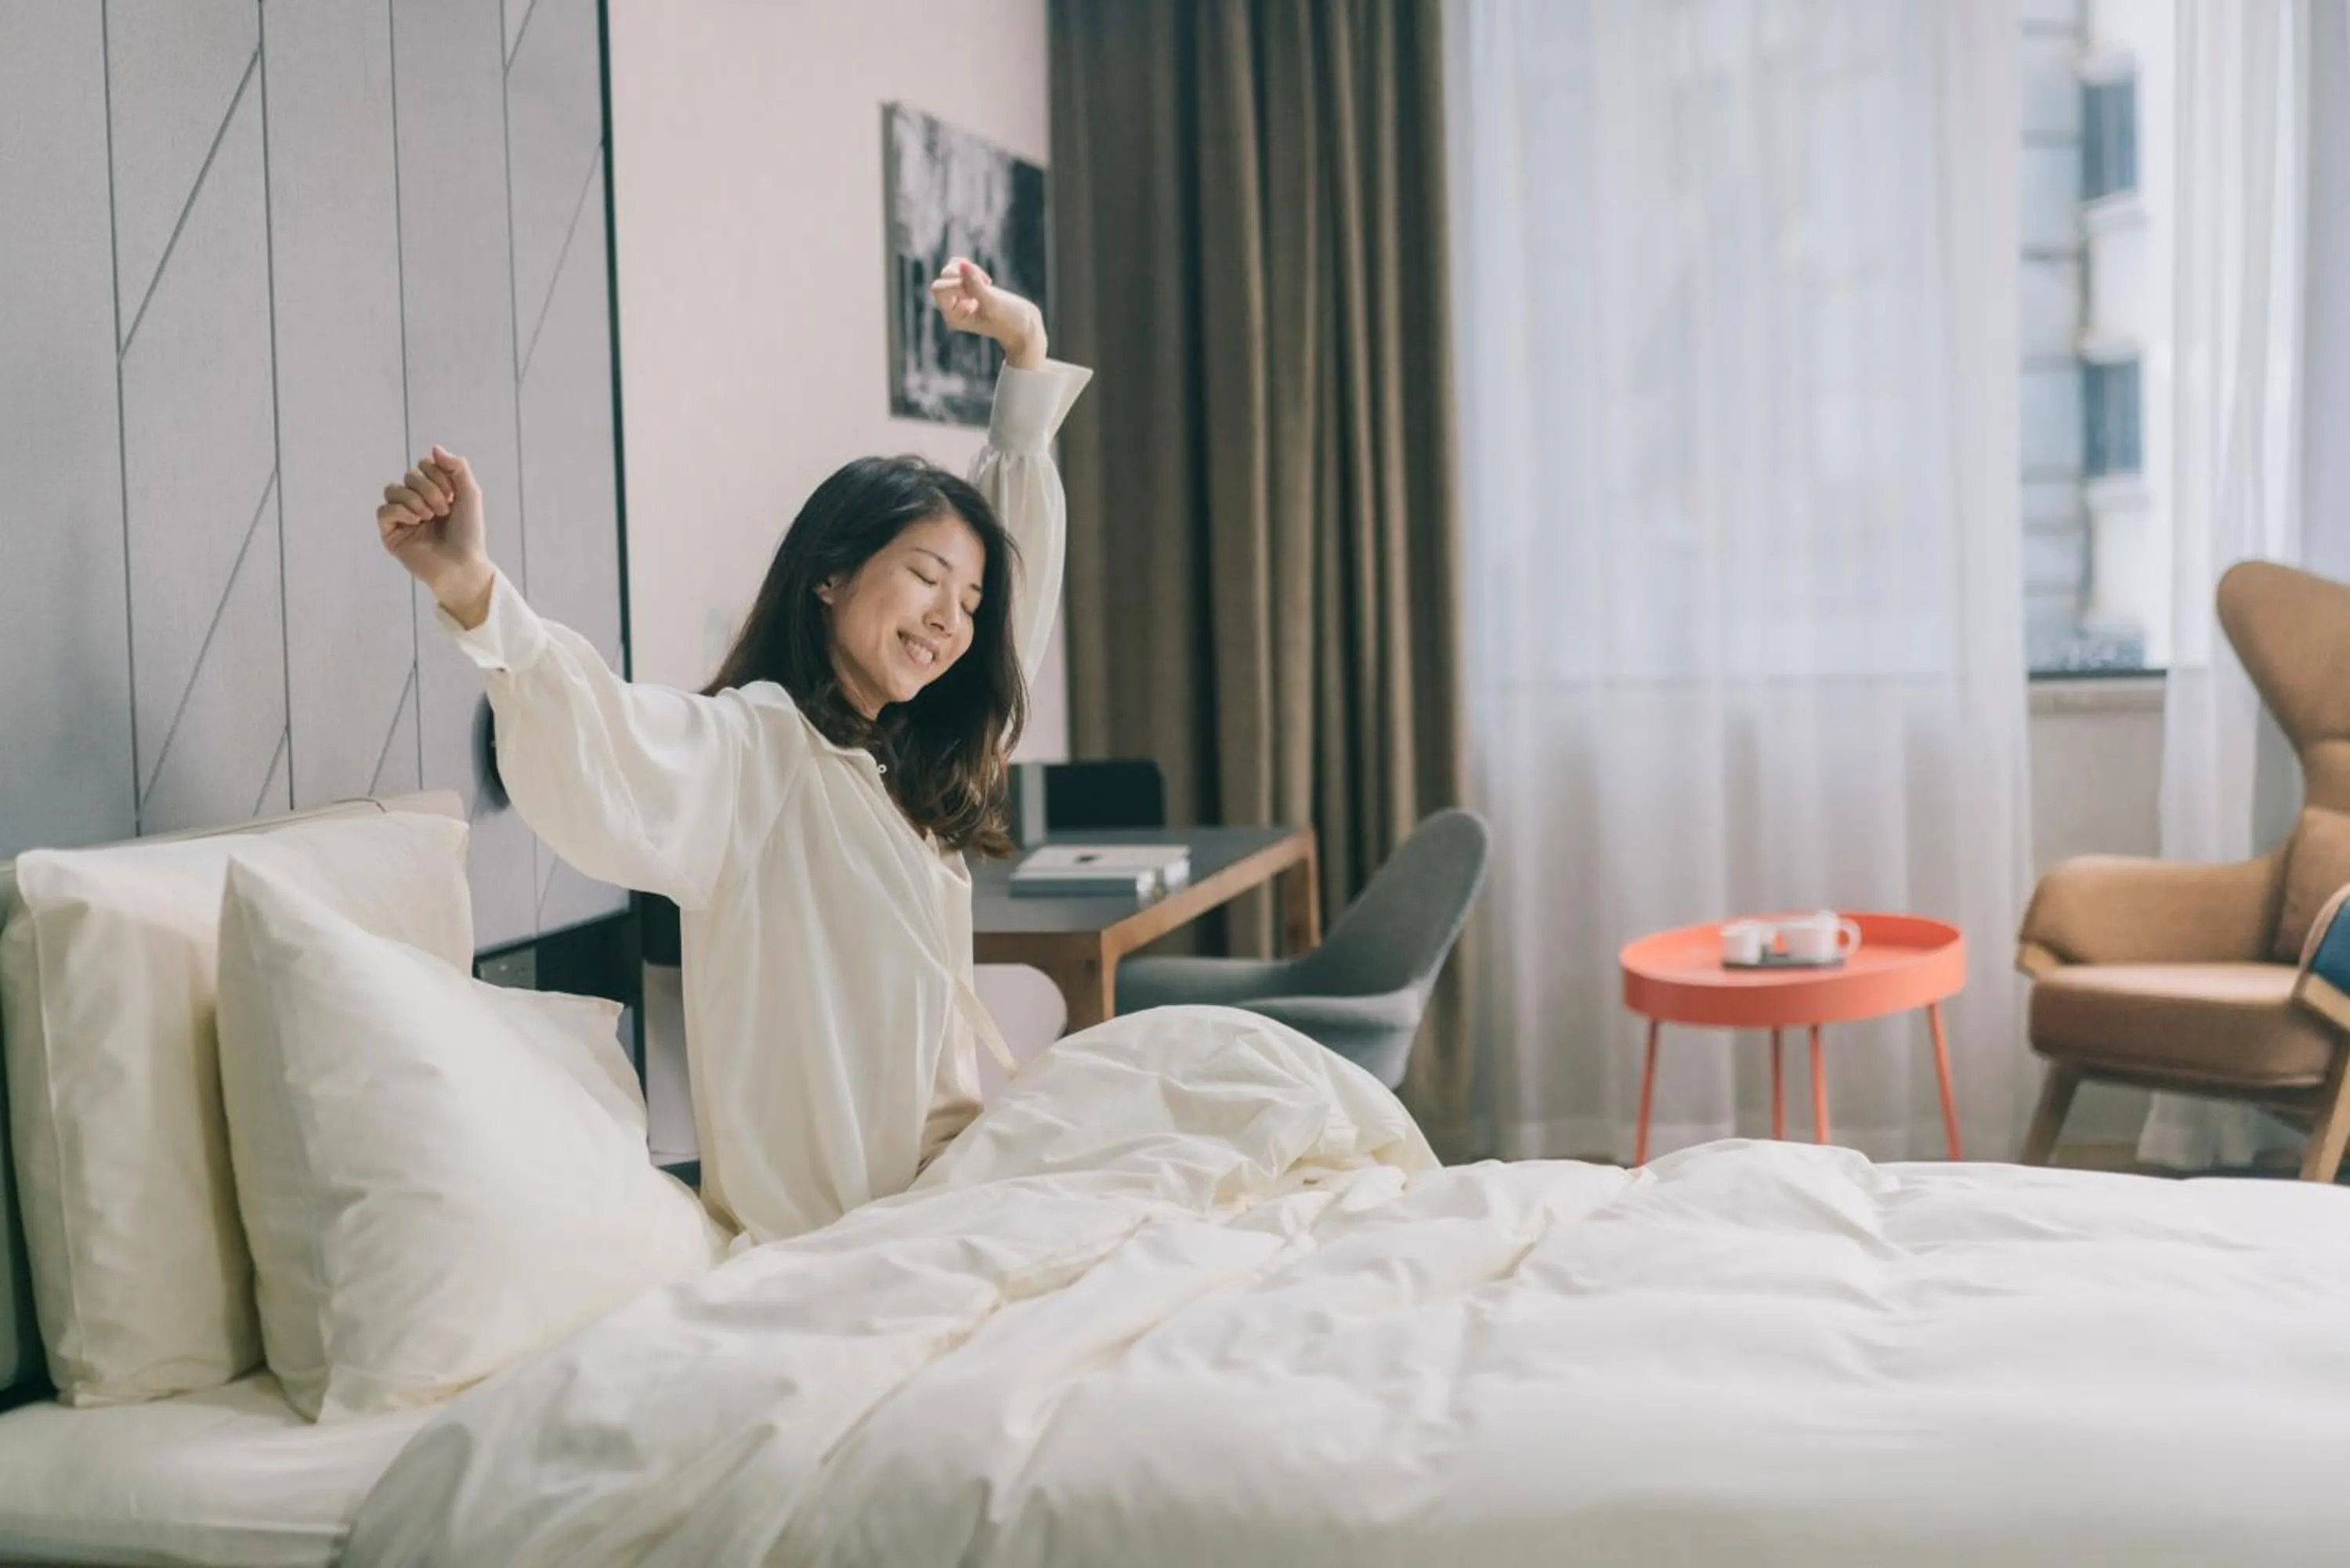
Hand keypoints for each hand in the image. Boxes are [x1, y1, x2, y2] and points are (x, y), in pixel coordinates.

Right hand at [377, 445, 493, 626]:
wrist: (463, 566)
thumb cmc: (469, 533)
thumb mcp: (470, 494)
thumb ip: (457, 467)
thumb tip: (434, 447)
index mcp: (434, 491)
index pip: (423, 464)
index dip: (437, 474)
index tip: (452, 495)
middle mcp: (416, 501)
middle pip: (409, 475)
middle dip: (428, 488)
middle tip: (443, 510)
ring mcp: (402, 517)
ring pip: (392, 489)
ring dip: (414, 499)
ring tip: (429, 517)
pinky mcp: (390, 534)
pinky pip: (383, 510)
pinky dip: (400, 511)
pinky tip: (415, 522)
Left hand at [930, 257, 1045, 369]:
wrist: (1024, 324)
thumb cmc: (1009, 321)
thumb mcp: (993, 303)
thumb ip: (976, 284)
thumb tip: (962, 264)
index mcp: (953, 317)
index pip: (939, 289)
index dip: (956, 284)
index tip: (977, 292)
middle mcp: (952, 308)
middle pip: (942, 279)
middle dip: (961, 276)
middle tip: (983, 285)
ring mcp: (959, 297)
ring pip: (950, 271)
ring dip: (968, 271)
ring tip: (987, 283)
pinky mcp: (968, 288)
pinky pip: (958, 267)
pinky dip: (970, 267)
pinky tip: (985, 280)